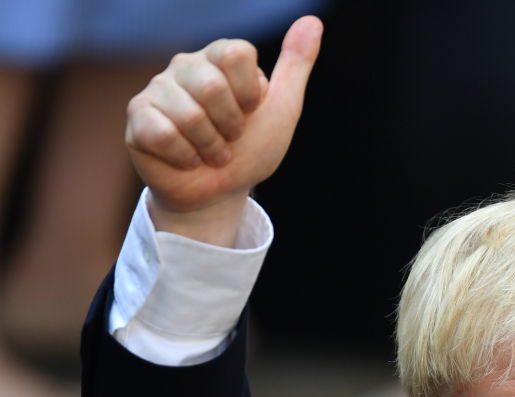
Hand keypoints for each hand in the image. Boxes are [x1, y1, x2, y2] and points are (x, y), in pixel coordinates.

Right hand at [125, 16, 321, 244]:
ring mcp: (158, 89)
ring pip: (189, 115)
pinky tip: (186, 158)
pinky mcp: (138, 117)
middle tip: (230, 138)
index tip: (250, 111)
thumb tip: (312, 21)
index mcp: (219, 57)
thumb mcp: (283, 108)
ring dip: (210, 147)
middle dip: (231, 126)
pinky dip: (185, 157)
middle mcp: (186, 65)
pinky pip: (162, 134)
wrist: (222, 192)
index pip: (237, 53)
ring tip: (210, 151)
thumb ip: (296, 64)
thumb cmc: (251, 149)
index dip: (250, 94)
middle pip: (212, 87)